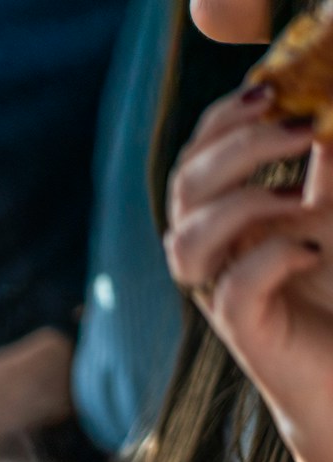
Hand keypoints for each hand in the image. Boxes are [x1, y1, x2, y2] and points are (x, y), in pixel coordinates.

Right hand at [166, 84, 332, 459]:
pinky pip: (232, 288)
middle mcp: (215, 253)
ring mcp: (221, 292)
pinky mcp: (244, 331)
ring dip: (242, 205)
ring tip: (302, 198)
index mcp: (229, 218)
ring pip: (186, 242)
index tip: (271, 90)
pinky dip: (271, 257)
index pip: (197, 157)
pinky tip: (311, 250)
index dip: (221, 121)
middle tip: (300, 127)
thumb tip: (321, 120)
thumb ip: (326, 171)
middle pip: (184, 189)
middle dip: (236, 148)